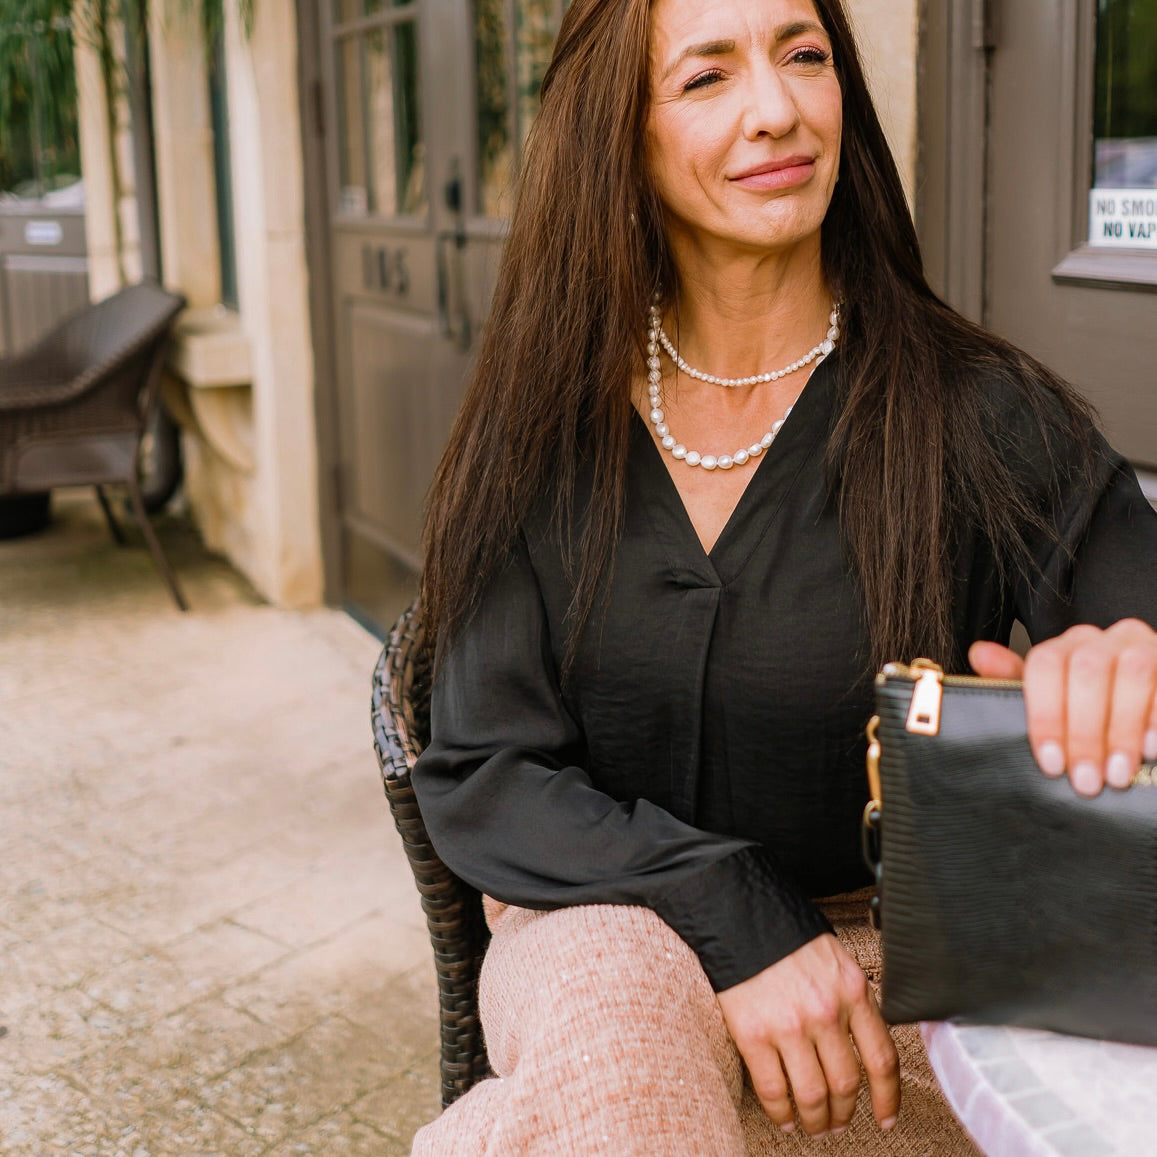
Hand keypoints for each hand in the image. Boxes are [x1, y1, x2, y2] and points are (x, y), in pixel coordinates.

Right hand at [716, 933, 899, 1137]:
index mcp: (852, 991)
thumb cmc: (785, 933)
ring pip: (813, 1095)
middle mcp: (826, 1012)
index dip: (887, 1098)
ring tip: (812, 1126)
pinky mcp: (754, 1033)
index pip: (881, 1058)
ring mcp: (789, 1025)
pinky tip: (784, 1118)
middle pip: (846, 1084)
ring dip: (815, 1120)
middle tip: (838, 1124)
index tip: (885, 1118)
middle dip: (844, 1113)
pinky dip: (781, 1112)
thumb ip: (849, 998)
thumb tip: (860, 1040)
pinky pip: (773, 1089)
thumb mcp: (834, 959)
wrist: (738, 912)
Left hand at [969, 619, 1156, 796]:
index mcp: (1066, 647)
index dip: (1045, 716)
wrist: (1143, 720)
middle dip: (1083, 731)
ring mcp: (1144, 645)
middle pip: (1086, 670)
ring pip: (1131, 671)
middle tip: (1085, 780)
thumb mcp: (1052, 704)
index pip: (1045, 665)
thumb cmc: (1092, 717)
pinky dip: (1156, 718)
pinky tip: (1150, 749)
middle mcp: (1103, 639)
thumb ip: (1015, 682)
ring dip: (1122, 728)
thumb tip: (979, 652)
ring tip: (1116, 774)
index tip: (1050, 763)